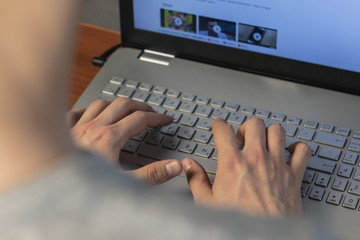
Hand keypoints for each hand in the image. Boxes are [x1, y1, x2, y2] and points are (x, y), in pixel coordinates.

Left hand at [69, 98, 182, 184]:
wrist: (47, 182)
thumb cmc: (81, 187)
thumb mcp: (123, 185)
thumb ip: (151, 175)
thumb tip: (173, 167)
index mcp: (110, 138)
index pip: (141, 119)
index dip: (157, 117)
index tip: (166, 119)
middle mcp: (94, 127)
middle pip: (123, 105)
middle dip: (141, 106)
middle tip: (151, 112)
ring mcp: (77, 127)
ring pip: (101, 104)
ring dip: (116, 105)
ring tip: (125, 111)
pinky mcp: (63, 130)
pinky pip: (77, 111)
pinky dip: (88, 110)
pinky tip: (91, 115)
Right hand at [182, 118, 310, 217]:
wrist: (264, 238)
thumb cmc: (238, 222)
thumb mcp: (207, 203)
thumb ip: (196, 180)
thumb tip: (189, 165)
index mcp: (232, 163)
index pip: (224, 131)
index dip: (219, 124)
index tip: (219, 125)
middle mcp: (256, 159)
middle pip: (254, 124)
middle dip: (246, 127)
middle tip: (242, 137)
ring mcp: (277, 165)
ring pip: (277, 131)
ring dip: (270, 132)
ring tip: (264, 141)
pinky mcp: (294, 175)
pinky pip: (302, 151)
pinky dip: (298, 148)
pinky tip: (290, 151)